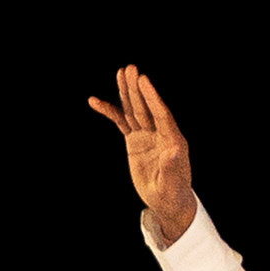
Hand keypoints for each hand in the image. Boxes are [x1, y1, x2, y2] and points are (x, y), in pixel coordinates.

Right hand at [89, 65, 195, 244]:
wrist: (166, 202)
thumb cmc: (172, 194)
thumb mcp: (171, 183)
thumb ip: (171, 166)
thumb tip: (174, 149)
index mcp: (172, 141)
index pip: (162, 115)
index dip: (153, 98)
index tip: (144, 81)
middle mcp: (160, 133)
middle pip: (147, 107)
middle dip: (138, 89)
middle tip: (131, 68)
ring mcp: (147, 135)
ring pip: (134, 110)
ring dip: (127, 92)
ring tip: (120, 72)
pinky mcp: (135, 140)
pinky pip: (120, 122)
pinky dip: (109, 112)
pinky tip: (95, 101)